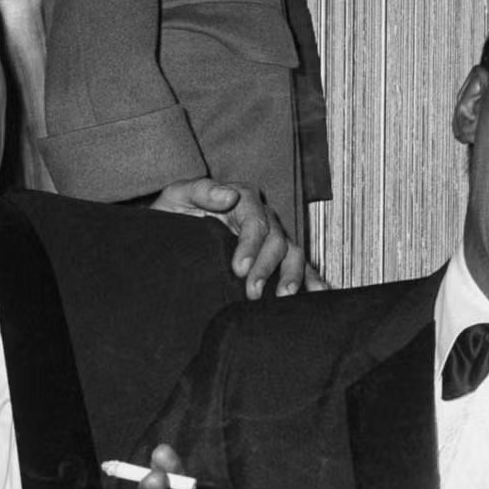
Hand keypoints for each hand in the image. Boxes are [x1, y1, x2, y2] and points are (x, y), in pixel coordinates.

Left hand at [150, 177, 321, 297]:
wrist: (168, 236)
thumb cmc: (173, 214)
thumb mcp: (177, 196)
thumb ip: (200, 190)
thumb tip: (228, 195)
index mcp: (242, 200)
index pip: (255, 221)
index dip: (251, 245)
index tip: (239, 269)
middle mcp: (262, 219)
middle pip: (277, 240)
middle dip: (267, 267)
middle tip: (253, 293)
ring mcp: (271, 239)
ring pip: (293, 253)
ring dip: (293, 275)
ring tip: (285, 297)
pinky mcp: (274, 259)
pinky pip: (300, 267)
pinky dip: (312, 280)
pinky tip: (319, 294)